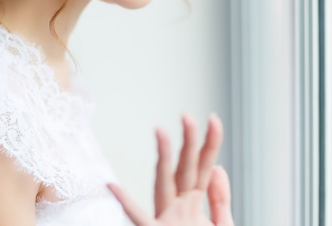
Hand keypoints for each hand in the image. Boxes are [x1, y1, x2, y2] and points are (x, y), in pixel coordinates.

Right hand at [108, 115, 233, 225]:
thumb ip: (220, 199)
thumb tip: (218, 167)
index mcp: (193, 204)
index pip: (204, 167)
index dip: (210, 144)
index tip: (213, 119)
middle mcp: (177, 207)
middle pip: (184, 168)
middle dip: (188, 142)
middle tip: (189, 116)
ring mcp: (166, 220)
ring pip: (163, 183)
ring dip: (163, 158)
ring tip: (161, 131)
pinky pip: (139, 218)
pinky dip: (125, 203)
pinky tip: (112, 186)